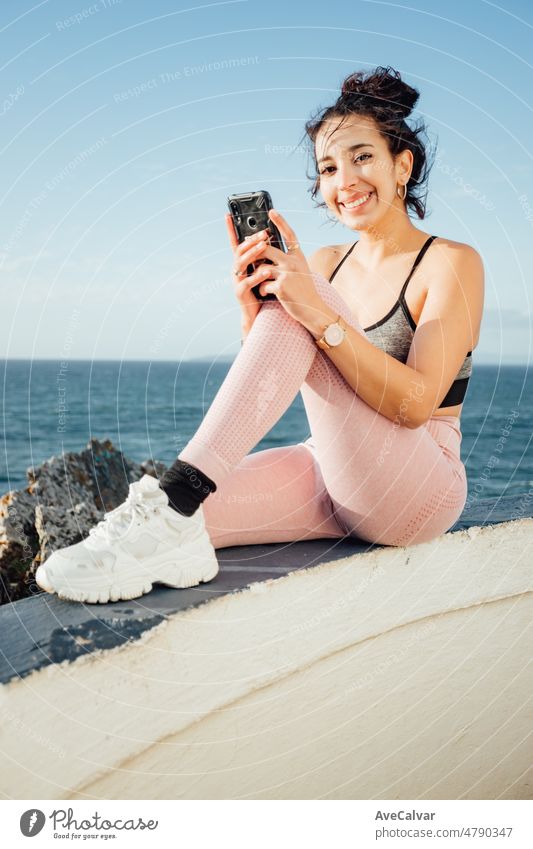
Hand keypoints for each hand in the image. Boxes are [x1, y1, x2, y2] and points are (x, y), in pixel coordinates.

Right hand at [225, 213, 268, 332]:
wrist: (257, 313)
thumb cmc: (262, 290)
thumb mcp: (262, 270)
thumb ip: (262, 257)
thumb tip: (269, 238)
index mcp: (241, 263)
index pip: (235, 243)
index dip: (230, 229)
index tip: (228, 214)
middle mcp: (236, 270)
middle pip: (240, 251)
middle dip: (251, 240)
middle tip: (264, 233)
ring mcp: (236, 281)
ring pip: (241, 264)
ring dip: (253, 253)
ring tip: (264, 246)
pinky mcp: (240, 293)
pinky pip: (247, 282)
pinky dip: (257, 276)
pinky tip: (266, 271)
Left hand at [249, 209, 325, 331]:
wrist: (313, 309)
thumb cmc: (304, 290)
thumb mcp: (300, 270)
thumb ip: (288, 260)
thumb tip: (269, 250)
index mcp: (298, 256)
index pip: (289, 234)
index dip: (280, 222)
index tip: (271, 211)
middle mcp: (293, 262)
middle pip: (266, 249)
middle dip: (255, 252)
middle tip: (249, 256)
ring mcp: (287, 274)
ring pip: (261, 267)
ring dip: (257, 275)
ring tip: (260, 282)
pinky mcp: (281, 287)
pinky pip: (263, 284)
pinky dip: (262, 289)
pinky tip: (266, 293)